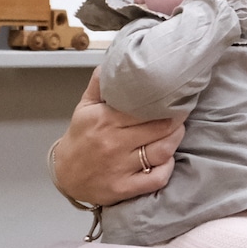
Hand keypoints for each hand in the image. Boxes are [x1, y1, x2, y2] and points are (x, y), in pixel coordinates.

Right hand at [51, 69, 184, 205]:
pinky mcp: (124, 188)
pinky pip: (157, 178)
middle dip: (176, 120)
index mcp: (104, 120)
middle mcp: (112, 143)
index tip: (175, 98)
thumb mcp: (85, 107)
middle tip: (181, 114)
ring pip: (162, 151)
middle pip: (159, 128)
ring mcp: (119, 168)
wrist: (65, 174)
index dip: (165, 103)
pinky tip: (167, 159)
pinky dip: (167, 168)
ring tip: (177, 132)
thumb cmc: (81, 138)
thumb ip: (100, 83)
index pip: (144, 108)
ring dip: (175, 141)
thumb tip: (114, 59)